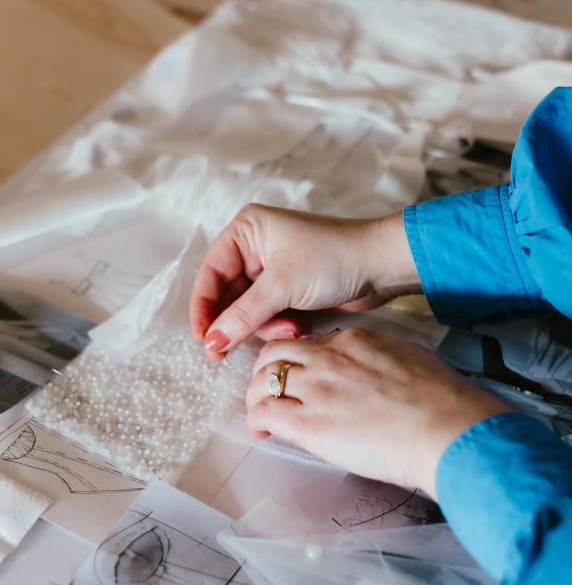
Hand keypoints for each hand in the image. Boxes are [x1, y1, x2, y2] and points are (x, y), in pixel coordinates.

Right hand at [190, 204, 420, 356]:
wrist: (383, 266)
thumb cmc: (334, 258)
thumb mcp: (283, 286)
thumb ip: (243, 315)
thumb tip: (210, 342)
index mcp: (247, 231)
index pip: (211, 273)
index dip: (203, 308)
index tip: (202, 339)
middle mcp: (256, 247)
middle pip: (227, 295)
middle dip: (239, 322)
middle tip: (226, 353)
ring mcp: (273, 270)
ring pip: (248, 310)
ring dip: (266, 326)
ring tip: (292, 327)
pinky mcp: (290, 289)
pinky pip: (269, 315)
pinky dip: (280, 326)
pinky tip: (299, 327)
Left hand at [245, 327, 510, 497]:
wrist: (445, 428)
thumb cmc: (442, 402)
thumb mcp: (410, 361)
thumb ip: (383, 364)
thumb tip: (377, 378)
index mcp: (355, 340)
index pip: (312, 342)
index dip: (302, 360)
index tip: (302, 376)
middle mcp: (329, 357)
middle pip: (277, 351)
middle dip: (267, 369)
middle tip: (270, 389)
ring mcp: (316, 387)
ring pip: (262, 378)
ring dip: (257, 395)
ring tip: (262, 412)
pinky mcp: (308, 421)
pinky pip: (263, 411)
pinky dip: (257, 420)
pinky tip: (262, 431)